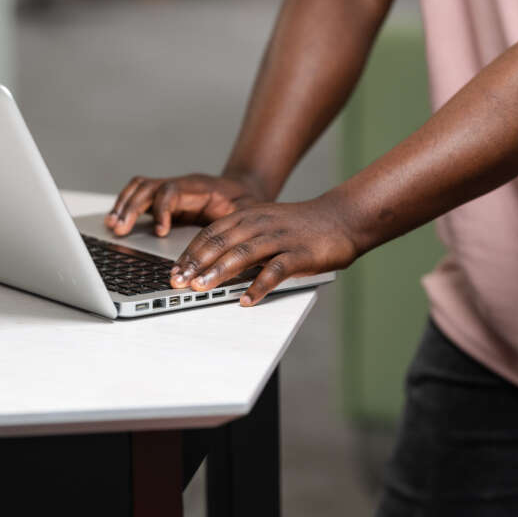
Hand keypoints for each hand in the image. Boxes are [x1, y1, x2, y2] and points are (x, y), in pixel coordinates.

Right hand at [105, 174, 265, 236]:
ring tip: (112, 226)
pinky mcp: (163, 199)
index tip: (161, 232)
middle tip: (120, 230)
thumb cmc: (245, 203)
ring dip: (123, 205)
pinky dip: (124, 207)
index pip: (172, 190)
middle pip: (148, 187)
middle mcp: (180, 185)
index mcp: (199, 187)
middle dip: (131, 208)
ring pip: (138, 188)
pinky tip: (115, 223)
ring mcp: (169, 190)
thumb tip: (228, 246)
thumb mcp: (246, 213)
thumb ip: (234, 225)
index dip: (163, 210)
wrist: (244, 190)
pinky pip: (137, 197)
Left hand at [169, 195, 357, 305]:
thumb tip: (210, 262)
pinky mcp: (300, 254)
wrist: (343, 217)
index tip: (174, 271)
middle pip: (221, 242)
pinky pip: (275, 270)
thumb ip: (241, 238)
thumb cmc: (302, 226)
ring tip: (201, 288)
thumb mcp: (266, 224)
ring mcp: (280, 238)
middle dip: (196, 264)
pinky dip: (259, 286)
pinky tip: (246, 300)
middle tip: (178, 282)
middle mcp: (260, 224)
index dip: (190, 253)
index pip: (211, 233)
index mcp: (249, 216)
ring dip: (219, 272)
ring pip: (243, 254)